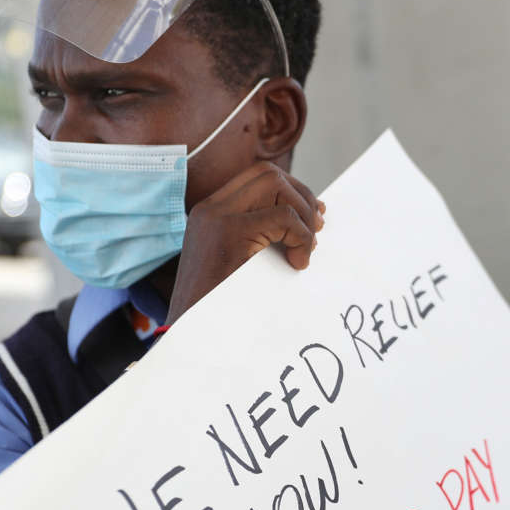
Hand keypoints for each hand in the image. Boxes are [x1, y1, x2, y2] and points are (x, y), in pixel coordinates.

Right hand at [166, 162, 324, 323]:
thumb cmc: (223, 308)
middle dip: (302, 196)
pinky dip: (301, 237)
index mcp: (210, 214)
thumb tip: (312, 219)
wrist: (190, 335)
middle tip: (319, 228)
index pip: (257, 179)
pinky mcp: (229, 234)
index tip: (313, 218)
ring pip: (275, 185)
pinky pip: (283, 217)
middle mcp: (210, 209)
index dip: (292, 191)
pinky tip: (298, 264)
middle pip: (268, 174)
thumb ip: (262, 239)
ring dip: (302, 214)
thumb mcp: (241, 265)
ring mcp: (216, 218)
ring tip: (308, 249)